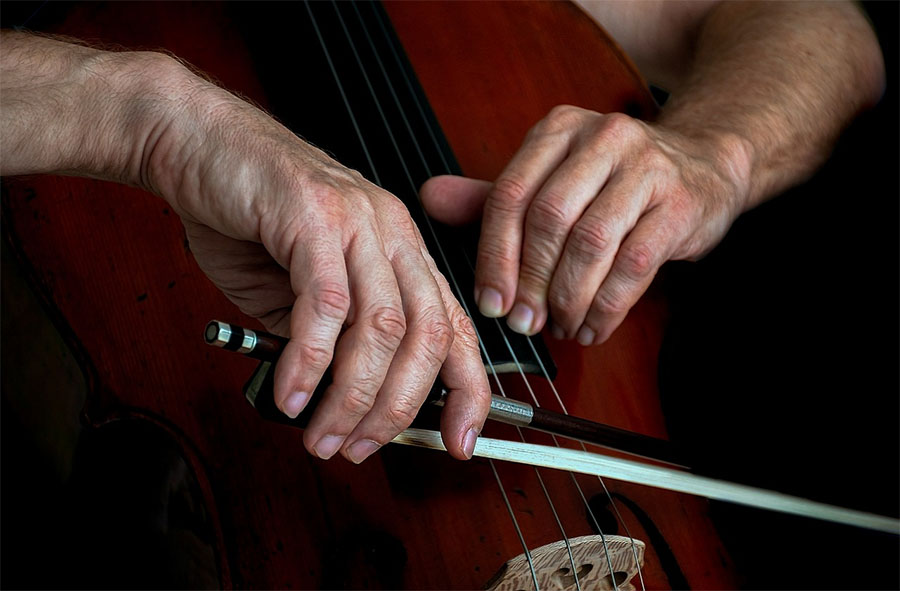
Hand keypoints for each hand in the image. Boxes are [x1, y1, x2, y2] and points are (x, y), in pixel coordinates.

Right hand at [147, 60, 489, 461]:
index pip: (454, 328)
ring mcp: (357, 220)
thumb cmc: (248, 215)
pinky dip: (310, 362)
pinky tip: (291, 393)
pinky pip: (325, 306)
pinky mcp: (313, 216)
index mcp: (401, 251)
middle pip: (426, 336)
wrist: (195, 143)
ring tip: (322, 435)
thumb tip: (341, 403)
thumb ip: (330, 341)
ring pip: (382, 327)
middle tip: (360, 448)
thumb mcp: (300, 291)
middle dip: (398, 409)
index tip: (459, 440)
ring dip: (353, 397)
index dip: (467, 389)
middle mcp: (391, 233)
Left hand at [422, 105, 749, 344]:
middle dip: (530, 282)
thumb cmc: (614, 181)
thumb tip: (429, 198)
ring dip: (569, 298)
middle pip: (548, 218)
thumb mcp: (551, 179)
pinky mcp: (680, 203)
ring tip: (562, 326)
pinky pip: (634, 264)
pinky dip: (608, 306)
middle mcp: (602, 138)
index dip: (494, 257)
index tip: (490, 304)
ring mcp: (646, 166)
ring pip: (591, 243)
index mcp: (558, 130)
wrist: (704, 165)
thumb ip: (492, 196)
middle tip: (526, 323)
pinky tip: (595, 326)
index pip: (510, 195)